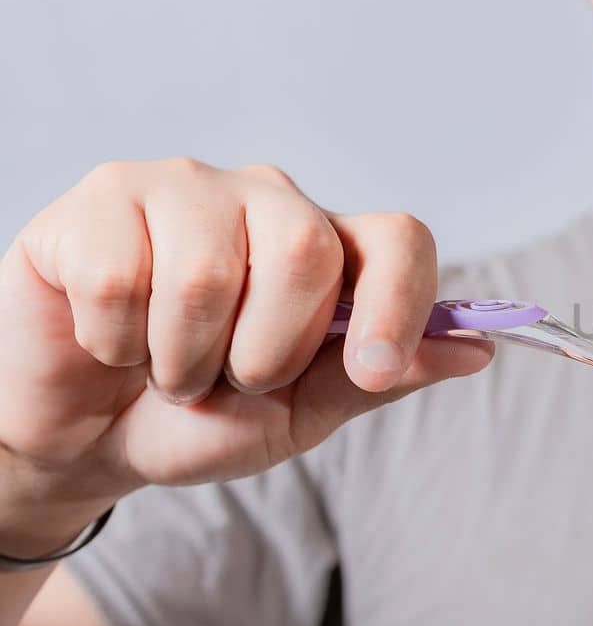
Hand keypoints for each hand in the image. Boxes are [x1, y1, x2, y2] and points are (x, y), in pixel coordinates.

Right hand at [0, 158, 492, 552]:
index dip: (399, 304)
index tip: (375, 371)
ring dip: (181, 359)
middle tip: (228, 378)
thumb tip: (476, 349)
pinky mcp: (102, 196)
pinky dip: (115, 341)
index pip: (400, 239)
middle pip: (306, 252)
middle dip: (264, 353)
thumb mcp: (300, 414)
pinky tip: (109, 338)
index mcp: (332, 247)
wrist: (84, 438)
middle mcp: (269, 199)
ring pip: (207, 275)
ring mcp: (185, 186)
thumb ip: (376, 377)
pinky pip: (121, 279)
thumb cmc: (199, 418)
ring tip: (164, 365)